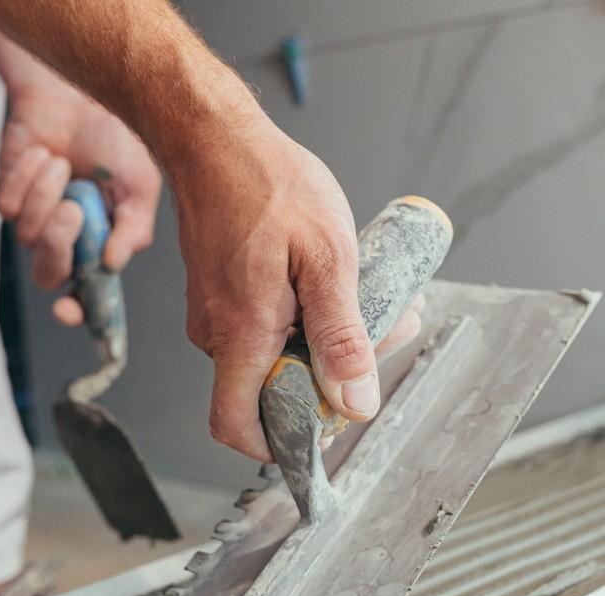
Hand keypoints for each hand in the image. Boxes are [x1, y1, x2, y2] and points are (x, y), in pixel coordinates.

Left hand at [0, 78, 161, 324]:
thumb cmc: (117, 144)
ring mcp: (35, 223)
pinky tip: (46, 157)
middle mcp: (68, 244)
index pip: (87, 298)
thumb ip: (134, 231)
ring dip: (47, 196)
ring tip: (65, 166)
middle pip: (49, 275)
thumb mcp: (141, 190)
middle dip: (57, 246)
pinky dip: (29, 178)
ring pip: (27, 237)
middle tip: (74, 211)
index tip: (68, 310)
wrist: (79, 98)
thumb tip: (112, 266)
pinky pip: (8, 207)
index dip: (76, 312)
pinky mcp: (8, 198)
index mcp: (102, 251)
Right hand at [172, 110, 422, 461]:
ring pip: (275, 358)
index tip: (322, 434)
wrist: (216, 141)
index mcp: (242, 334)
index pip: (237, 425)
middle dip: (332, 379)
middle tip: (387, 335)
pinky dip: (308, 321)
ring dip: (327, 344)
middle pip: (272, 393)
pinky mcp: (225, 299)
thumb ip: (342, 337)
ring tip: (377, 301)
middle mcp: (220, 335)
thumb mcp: (328, 259)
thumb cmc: (268, 185)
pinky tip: (340, 288)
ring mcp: (218, 317)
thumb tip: (355, 401)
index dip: (277, 444)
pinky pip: (267, 330)